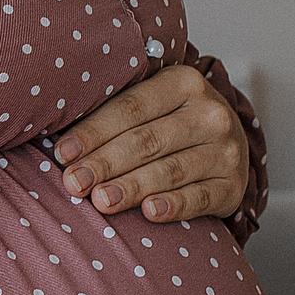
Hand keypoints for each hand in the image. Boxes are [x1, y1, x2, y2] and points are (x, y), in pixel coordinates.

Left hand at [56, 64, 246, 224]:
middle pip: (147, 141)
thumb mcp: (154, 101)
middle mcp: (210, 113)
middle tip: (74, 182)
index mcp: (183, 82)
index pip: (131, 108)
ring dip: (131, 187)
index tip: (63, 154)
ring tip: (100, 200)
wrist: (231, 142)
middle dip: (104, 163)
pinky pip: (200, 198)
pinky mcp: (233, 186)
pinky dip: (173, 205)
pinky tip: (149, 212)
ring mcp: (226, 151)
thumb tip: (61, 143)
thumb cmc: (173, 120)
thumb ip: (115, 112)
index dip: (94, 132)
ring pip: (170, 171)